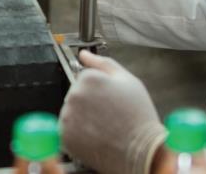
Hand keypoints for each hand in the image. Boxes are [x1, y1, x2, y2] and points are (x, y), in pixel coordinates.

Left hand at [61, 51, 165, 173]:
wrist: (140, 150)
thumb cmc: (137, 116)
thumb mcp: (128, 81)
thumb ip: (103, 63)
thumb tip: (84, 54)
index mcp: (89, 78)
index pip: (85, 77)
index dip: (99, 88)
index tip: (110, 99)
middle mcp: (74, 95)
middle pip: (76, 93)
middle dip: (89, 101)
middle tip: (108, 113)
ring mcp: (68, 116)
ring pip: (71, 111)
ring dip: (82, 116)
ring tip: (103, 125)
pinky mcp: (65, 136)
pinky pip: (67, 128)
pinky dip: (78, 132)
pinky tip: (95, 135)